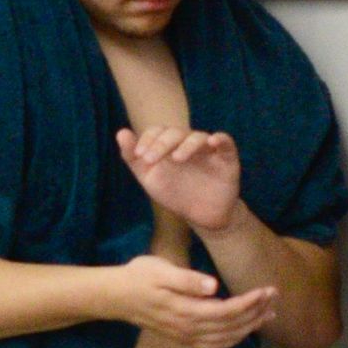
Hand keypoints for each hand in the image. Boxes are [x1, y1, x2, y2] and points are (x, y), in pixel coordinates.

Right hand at [112, 253, 279, 347]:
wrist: (116, 297)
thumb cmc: (138, 277)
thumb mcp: (159, 270)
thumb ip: (186, 280)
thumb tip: (212, 286)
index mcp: (185, 310)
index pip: (227, 311)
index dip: (250, 303)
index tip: (267, 289)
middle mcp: (188, 329)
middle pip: (231, 326)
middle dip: (256, 313)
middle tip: (275, 297)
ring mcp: (186, 336)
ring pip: (226, 339)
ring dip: (250, 327)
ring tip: (270, 313)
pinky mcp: (184, 338)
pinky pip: (216, 345)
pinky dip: (235, 340)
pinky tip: (246, 330)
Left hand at [118, 125, 245, 236]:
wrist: (202, 215)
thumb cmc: (175, 193)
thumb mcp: (149, 177)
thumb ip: (133, 157)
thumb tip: (121, 132)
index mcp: (170, 144)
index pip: (158, 131)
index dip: (148, 139)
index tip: (139, 155)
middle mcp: (188, 143)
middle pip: (176, 132)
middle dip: (161, 144)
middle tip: (150, 160)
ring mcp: (208, 149)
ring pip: (198, 137)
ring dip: (186, 144)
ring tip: (177, 159)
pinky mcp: (227, 158)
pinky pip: (226, 142)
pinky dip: (220, 139)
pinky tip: (212, 143)